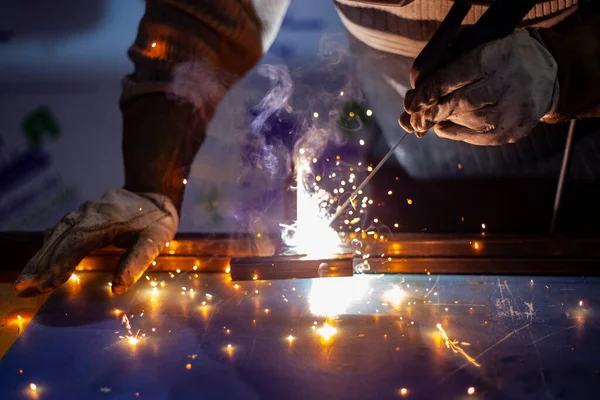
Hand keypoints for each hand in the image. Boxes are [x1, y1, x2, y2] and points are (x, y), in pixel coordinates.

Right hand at [14, 189, 177, 294]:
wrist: (155, 190)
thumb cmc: (158, 219)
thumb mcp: (157, 239)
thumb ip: (138, 261)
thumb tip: (118, 288)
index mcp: (108, 218)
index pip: (77, 242)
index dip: (60, 263)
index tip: (46, 283)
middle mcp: (90, 211)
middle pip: (60, 237)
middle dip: (41, 263)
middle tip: (24, 286)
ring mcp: (85, 210)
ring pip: (57, 233)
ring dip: (41, 256)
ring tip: (26, 280)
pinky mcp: (83, 214)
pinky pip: (62, 230)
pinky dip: (49, 247)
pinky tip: (40, 262)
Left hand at [399, 30, 557, 145]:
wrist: (546, 72)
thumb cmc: (499, 59)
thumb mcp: (477, 47)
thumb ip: (445, 64)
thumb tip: (413, 99)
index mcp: (493, 58)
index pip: (454, 78)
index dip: (428, 93)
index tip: (411, 103)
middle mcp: (506, 85)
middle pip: (460, 103)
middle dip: (432, 112)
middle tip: (415, 118)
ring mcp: (512, 111)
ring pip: (467, 122)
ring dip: (445, 121)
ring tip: (434, 116)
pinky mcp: (513, 131)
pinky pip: (476, 137)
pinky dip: (456, 132)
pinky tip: (446, 126)